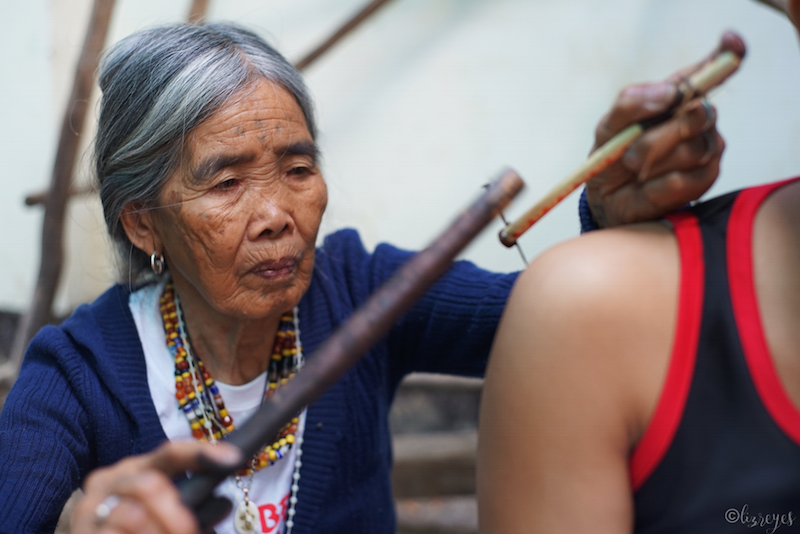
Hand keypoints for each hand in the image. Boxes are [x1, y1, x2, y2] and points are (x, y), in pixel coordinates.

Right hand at [71, 440, 240, 533]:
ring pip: (133, 516)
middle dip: (177, 514)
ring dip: (161, 531)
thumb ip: (188, 502)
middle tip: (190, 530)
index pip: (170, 452)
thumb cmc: (130, 523)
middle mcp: (111, 480)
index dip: (201, 454)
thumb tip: (222, 503)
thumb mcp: (158, 506)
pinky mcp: (84, 532)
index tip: (232, 459)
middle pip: (150, 485)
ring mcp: (92, 508)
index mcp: (136, 467)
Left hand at [585, 32, 745, 227]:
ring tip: (633, 168)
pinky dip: (654, 186)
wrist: (605, 197)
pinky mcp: (704, 181)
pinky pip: (682, 180)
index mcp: (679, 96)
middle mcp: (700, 118)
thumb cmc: (611, 155)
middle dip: (655, 136)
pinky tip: (645, 186)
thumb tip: (669, 92)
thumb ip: (630, 103)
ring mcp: (707, 149)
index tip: (731, 41)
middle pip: (696, 115)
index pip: (712, 70)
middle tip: (629, 151)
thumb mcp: (608, 126)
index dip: (726, 54)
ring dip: (650, 163)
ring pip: (688, 151)